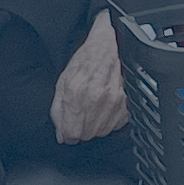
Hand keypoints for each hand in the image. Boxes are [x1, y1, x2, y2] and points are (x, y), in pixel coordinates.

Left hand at [50, 13, 128, 143]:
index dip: (67, 135)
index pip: (72, 133)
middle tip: (78, 115)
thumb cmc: (84, 62)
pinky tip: (102, 109)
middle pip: (86, 135)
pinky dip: (107, 122)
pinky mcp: (124, 104)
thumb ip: (58, 111)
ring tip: (90, 109)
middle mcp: (96, 100)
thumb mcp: (61, 84)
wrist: (106, 48)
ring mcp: (113, 103)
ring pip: (100, 133)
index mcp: (76, 94)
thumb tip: (62, 132)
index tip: (67, 131)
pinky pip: (114, 126)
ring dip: (93, 126)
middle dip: (79, 129)